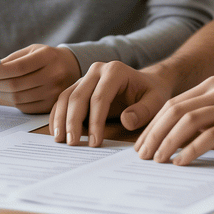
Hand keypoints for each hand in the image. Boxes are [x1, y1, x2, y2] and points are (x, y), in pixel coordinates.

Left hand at [0, 44, 81, 113]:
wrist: (72, 67)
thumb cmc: (47, 57)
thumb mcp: (33, 50)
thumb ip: (12, 59)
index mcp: (47, 57)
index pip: (16, 68)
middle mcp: (53, 75)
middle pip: (15, 85)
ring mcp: (53, 93)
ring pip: (18, 98)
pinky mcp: (51, 105)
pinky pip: (24, 107)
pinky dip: (10, 101)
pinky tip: (3, 93)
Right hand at [50, 61, 172, 146]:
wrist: (147, 83)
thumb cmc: (152, 93)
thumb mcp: (156, 101)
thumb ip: (143, 111)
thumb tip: (126, 121)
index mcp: (115, 70)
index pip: (99, 98)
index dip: (95, 122)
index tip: (94, 142)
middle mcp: (97, 70)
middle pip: (78, 96)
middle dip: (73, 121)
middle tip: (72, 143)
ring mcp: (86, 77)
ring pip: (66, 97)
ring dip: (61, 119)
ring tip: (60, 140)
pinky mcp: (80, 86)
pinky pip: (64, 100)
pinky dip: (58, 115)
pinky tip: (57, 131)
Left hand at [136, 77, 213, 164]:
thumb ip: (211, 117)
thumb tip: (181, 139)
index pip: (173, 103)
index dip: (154, 124)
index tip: (143, 144)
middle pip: (174, 110)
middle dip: (154, 133)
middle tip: (143, 155)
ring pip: (186, 121)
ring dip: (167, 142)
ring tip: (157, 160)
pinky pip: (208, 136)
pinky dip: (191, 150)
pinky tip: (181, 162)